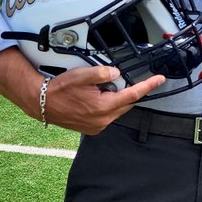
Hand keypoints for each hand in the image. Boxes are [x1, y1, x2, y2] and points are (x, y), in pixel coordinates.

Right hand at [43, 65, 165, 134]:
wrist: (42, 104)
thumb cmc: (59, 89)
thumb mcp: (81, 75)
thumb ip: (101, 73)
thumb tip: (116, 74)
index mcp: (102, 107)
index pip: (132, 95)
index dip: (148, 86)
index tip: (159, 80)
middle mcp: (102, 120)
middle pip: (126, 103)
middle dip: (126, 91)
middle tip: (111, 82)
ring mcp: (97, 126)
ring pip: (117, 110)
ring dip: (115, 99)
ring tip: (97, 90)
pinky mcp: (91, 129)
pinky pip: (107, 116)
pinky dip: (107, 106)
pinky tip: (95, 99)